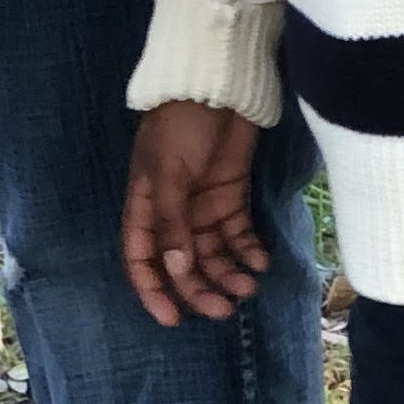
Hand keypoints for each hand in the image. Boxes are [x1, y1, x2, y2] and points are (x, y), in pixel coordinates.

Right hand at [120, 102, 268, 326]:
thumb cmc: (180, 123)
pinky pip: (239, 235)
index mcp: (146, 206)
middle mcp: (173, 213)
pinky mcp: (232, 197)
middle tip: (224, 309)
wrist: (217, 84)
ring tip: (248, 286)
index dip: (153, 290)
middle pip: (183, 264)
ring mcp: (204, 206)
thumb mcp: (168, 170)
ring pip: (213, 254)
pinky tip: (261, 261)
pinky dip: (249, 251)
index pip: (142, 258)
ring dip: (228, 273)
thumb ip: (172, 220)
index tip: (172, 319)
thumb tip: (176, 268)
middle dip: (200, 289)